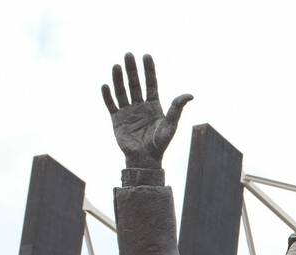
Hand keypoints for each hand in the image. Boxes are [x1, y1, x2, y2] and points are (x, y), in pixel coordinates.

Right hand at [101, 53, 191, 168]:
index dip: (149, 70)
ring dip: (119, 78)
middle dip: (132, 69)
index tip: (146, 56)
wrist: (146, 159)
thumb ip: (177, 109)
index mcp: (153, 106)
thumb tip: (190, 95)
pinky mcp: (117, 120)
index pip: (151, 83)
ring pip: (122, 91)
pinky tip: (106, 85)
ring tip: (116, 65)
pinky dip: (108, 96)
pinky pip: (111, 105)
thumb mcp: (171, 125)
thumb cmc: (160, 144)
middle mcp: (140, 106)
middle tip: (128, 54)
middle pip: (135, 84)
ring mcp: (128, 112)